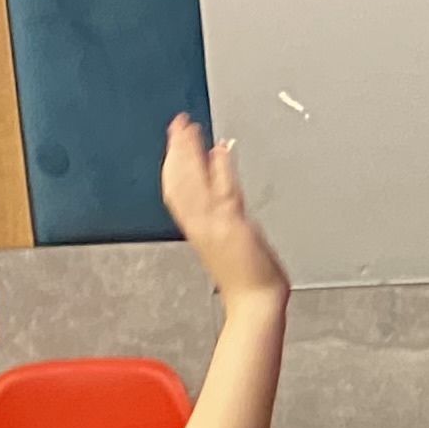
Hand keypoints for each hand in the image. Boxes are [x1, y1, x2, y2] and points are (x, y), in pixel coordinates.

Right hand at [157, 116, 285, 304]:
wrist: (255, 303)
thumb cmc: (245, 278)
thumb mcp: (226, 241)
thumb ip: (221, 214)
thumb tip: (219, 186)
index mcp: (197, 227)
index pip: (178, 188)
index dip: (174, 162)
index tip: (174, 141)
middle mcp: (201, 224)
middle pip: (181, 180)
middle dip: (178, 150)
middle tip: (178, 124)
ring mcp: (214, 225)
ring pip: (194, 183)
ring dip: (191, 154)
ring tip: (190, 129)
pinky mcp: (231, 227)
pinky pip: (220, 193)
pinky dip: (219, 170)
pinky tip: (218, 152)